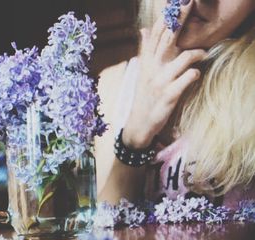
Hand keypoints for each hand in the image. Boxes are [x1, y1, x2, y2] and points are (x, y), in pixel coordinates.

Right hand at [123, 0, 206, 148]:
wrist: (139, 124)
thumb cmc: (144, 97)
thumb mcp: (142, 73)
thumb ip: (145, 51)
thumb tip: (143, 30)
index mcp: (146, 62)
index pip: (155, 34)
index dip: (165, 17)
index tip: (174, 2)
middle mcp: (152, 69)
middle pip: (167, 38)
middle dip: (179, 20)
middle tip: (189, 4)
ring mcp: (160, 81)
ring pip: (183, 57)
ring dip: (197, 53)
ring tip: (203, 53)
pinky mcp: (168, 95)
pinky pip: (188, 77)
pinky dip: (195, 74)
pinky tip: (195, 74)